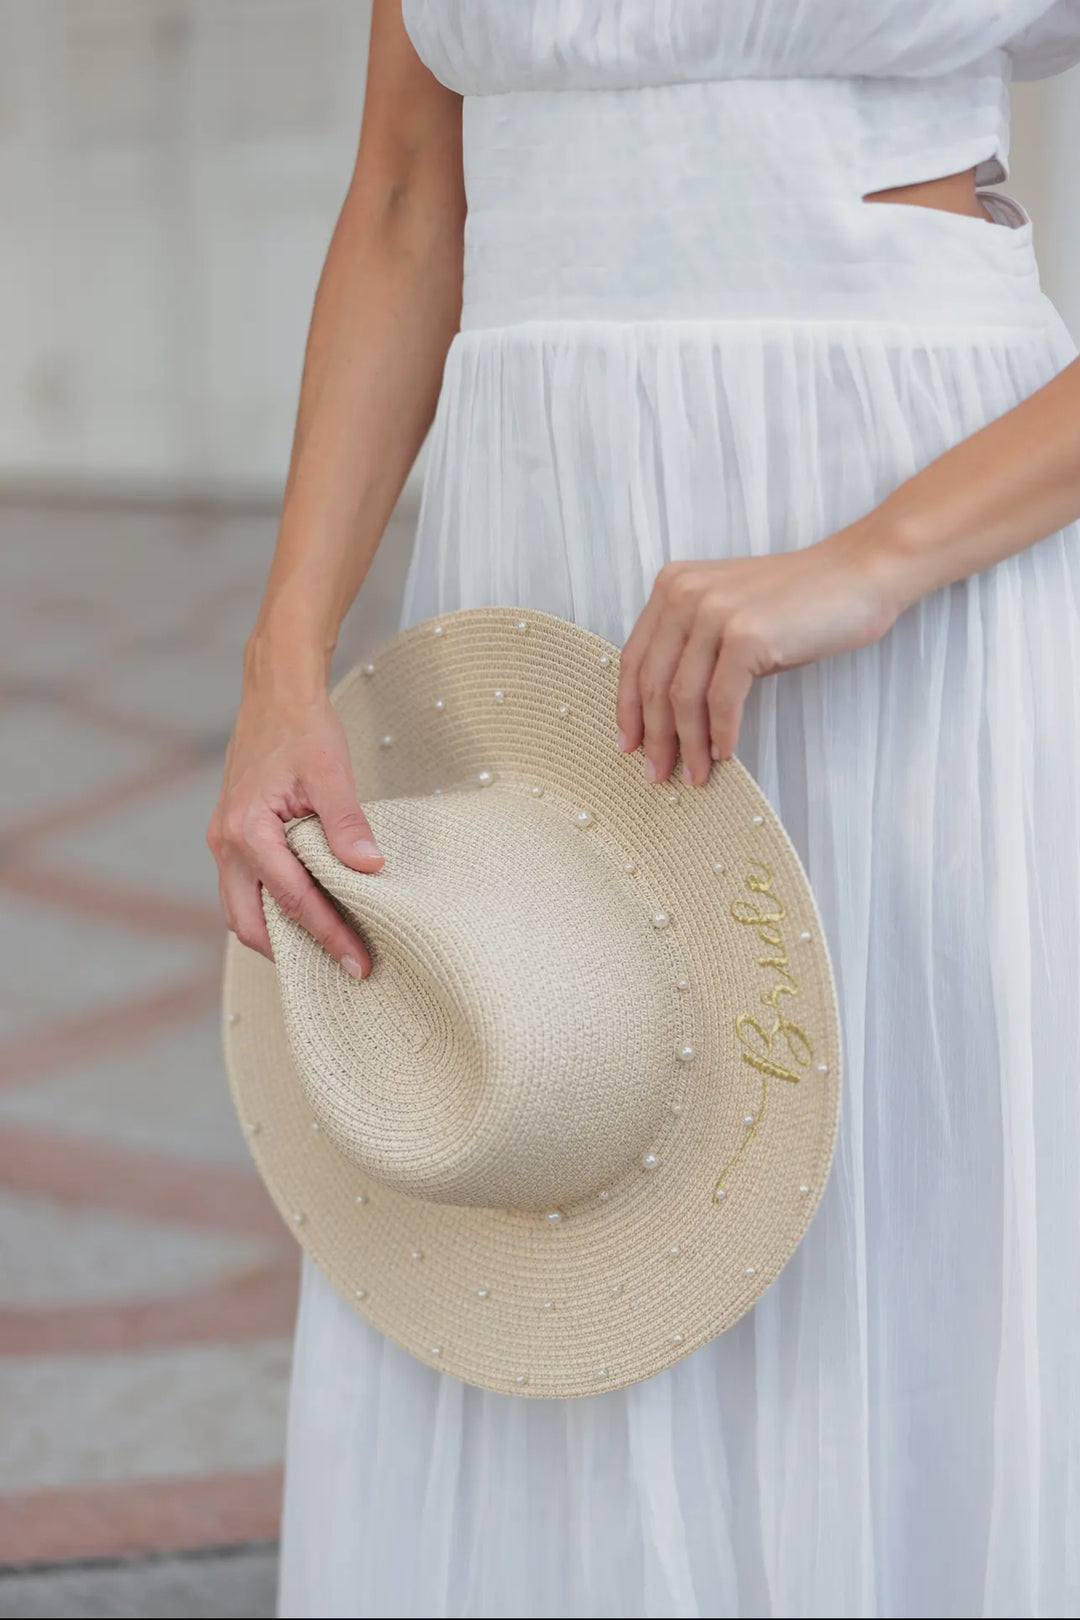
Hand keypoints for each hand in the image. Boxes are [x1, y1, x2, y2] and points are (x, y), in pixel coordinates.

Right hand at [207, 683, 382, 974]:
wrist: (275, 692)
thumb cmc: (303, 727)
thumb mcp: (331, 772)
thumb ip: (346, 823)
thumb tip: (370, 868)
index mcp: (248, 831)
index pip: (292, 900)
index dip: (328, 934)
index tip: (358, 962)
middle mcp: (226, 843)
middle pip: (250, 923)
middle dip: (294, 952)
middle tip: (342, 968)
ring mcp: (224, 841)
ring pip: (241, 910)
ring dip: (278, 935)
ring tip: (326, 949)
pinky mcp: (232, 836)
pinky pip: (245, 888)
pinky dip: (272, 910)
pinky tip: (308, 914)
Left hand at [616, 526, 902, 783]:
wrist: (858, 577)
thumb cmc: (799, 604)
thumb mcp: (730, 616)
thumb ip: (693, 649)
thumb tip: (667, 717)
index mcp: (672, 586)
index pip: (634, 659)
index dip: (628, 708)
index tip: (629, 745)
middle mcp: (684, 594)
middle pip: (652, 681)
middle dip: (654, 736)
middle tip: (657, 773)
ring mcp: (714, 611)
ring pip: (682, 696)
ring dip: (687, 744)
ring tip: (694, 774)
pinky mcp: (746, 634)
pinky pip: (721, 700)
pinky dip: (721, 733)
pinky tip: (725, 753)